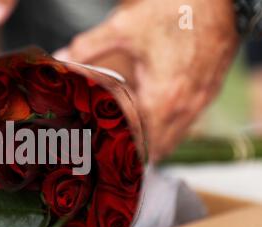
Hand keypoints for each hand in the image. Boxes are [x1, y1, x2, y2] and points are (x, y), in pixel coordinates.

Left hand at [54, 0, 238, 160]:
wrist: (220, 0)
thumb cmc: (177, 12)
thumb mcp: (126, 28)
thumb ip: (90, 47)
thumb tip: (64, 59)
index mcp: (163, 99)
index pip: (141, 144)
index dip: (123, 153)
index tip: (107, 154)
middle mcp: (185, 108)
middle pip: (158, 148)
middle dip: (137, 151)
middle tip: (116, 149)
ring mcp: (200, 102)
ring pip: (174, 138)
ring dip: (154, 141)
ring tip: (132, 137)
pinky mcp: (208, 93)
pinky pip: (187, 123)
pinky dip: (170, 127)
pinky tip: (155, 116)